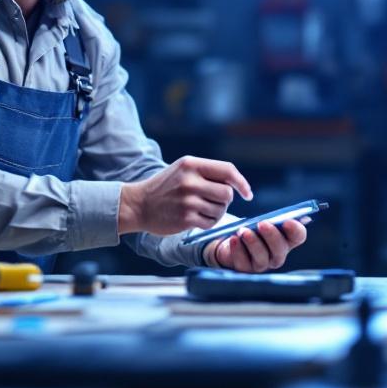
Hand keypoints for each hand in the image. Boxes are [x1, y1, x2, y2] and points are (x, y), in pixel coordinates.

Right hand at [119, 156, 252, 235]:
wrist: (139, 204)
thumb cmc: (166, 187)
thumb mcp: (183, 170)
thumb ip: (208, 172)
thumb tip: (237, 184)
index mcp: (191, 165)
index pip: (228, 170)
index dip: (242, 183)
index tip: (247, 193)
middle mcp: (190, 181)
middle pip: (227, 193)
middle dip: (225, 200)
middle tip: (213, 202)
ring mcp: (187, 200)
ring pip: (221, 209)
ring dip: (216, 212)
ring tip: (201, 210)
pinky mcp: (185, 218)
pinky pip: (211, 222)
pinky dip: (208, 222)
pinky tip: (196, 219)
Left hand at [202, 219, 307, 272]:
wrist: (230, 240)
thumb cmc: (251, 228)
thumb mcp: (260, 220)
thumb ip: (271, 217)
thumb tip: (279, 211)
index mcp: (286, 239)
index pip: (298, 236)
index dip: (295, 229)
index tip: (287, 221)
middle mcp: (277, 255)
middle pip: (280, 250)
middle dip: (272, 236)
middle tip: (262, 224)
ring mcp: (261, 265)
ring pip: (262, 259)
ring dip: (253, 243)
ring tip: (243, 231)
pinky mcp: (245, 270)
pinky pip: (243, 264)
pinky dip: (238, 250)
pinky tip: (233, 239)